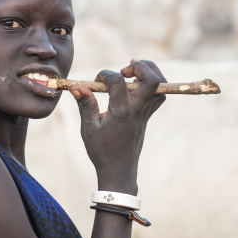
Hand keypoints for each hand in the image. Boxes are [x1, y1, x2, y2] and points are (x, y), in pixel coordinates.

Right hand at [69, 60, 166, 194]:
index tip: (96, 82)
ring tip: (133, 71)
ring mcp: (145, 113)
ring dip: (150, 72)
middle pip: (152, 80)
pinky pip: (159, 95)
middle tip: (124, 70)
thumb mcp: (88, 128)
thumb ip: (85, 104)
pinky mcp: (148, 116)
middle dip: (140, 66)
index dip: (105, 74)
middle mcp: (137, 110)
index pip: (118, 81)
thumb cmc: (101, 150)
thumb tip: (76, 86)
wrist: (119, 170)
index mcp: (121, 111)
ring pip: (162, 86)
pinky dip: (153, 84)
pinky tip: (136, 84)